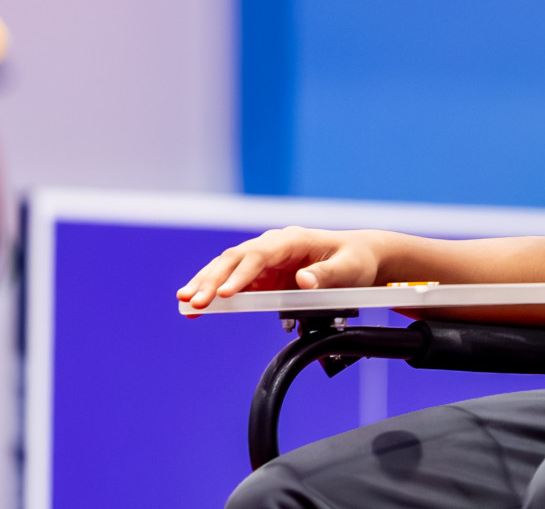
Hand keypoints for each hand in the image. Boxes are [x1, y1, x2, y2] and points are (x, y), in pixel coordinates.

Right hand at [175, 227, 382, 312]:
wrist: (360, 257)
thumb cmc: (356, 260)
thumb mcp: (350, 268)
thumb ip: (328, 275)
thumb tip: (304, 280)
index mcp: (293, 240)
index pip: (259, 255)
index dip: (241, 274)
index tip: (227, 293)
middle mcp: (274, 246)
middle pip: (236, 259)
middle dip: (213, 280)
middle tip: (193, 301)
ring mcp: (266, 260)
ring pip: (228, 268)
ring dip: (206, 284)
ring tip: (185, 302)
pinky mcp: (264, 275)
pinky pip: (234, 282)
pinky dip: (215, 292)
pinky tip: (197, 305)